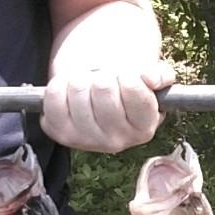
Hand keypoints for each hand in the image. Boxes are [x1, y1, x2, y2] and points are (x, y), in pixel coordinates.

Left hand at [39, 60, 176, 153]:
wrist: (97, 96)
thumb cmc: (125, 85)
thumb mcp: (149, 78)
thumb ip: (160, 75)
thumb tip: (151, 79)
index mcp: (144, 127)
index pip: (134, 90)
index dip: (128, 73)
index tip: (126, 75)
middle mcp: (117, 141)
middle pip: (103, 87)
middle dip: (103, 74)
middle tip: (104, 80)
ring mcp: (86, 140)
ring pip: (78, 88)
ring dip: (81, 77)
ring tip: (88, 84)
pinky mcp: (60, 135)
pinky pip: (54, 97)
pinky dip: (59, 84)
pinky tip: (70, 90)